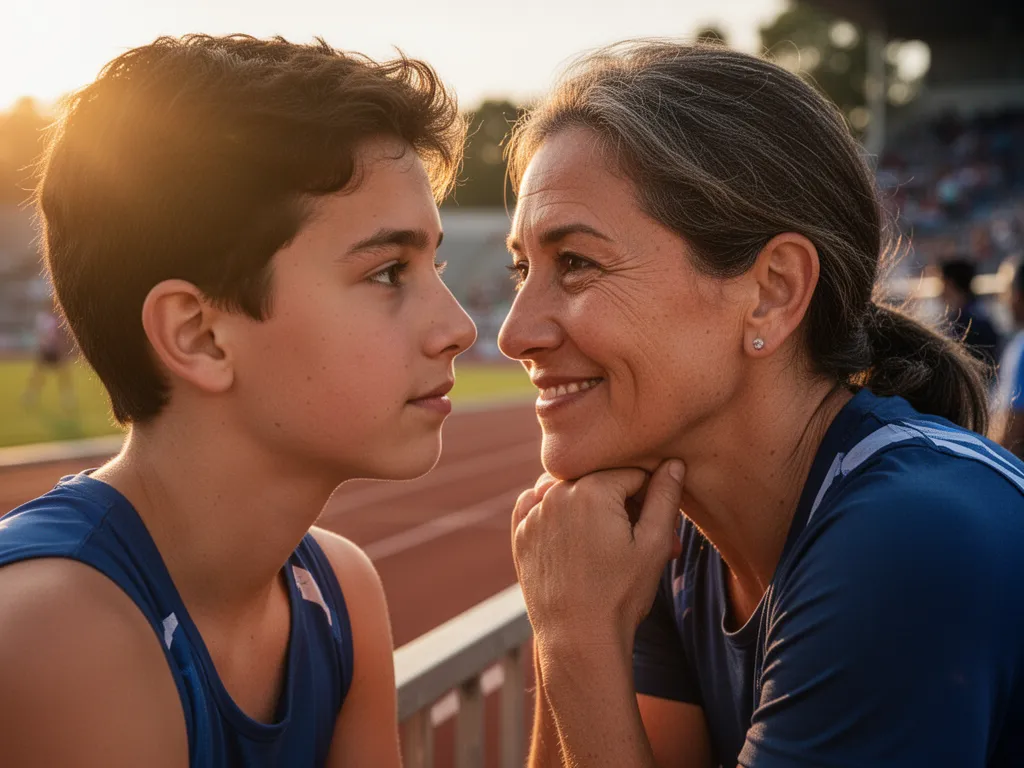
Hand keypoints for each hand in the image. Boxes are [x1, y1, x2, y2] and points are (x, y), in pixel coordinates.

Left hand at [511, 460, 684, 649]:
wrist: (576, 640)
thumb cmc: (619, 595)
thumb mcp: (654, 545)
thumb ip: (665, 497)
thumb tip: (673, 463)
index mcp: (592, 489)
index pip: (633, 473)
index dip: (652, 497)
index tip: (658, 527)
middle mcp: (557, 492)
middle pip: (601, 480)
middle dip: (623, 504)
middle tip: (639, 542)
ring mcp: (534, 512)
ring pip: (571, 490)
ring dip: (591, 505)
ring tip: (608, 542)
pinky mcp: (520, 533)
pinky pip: (540, 506)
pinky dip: (557, 512)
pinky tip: (575, 538)